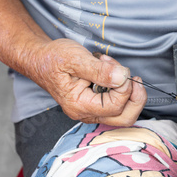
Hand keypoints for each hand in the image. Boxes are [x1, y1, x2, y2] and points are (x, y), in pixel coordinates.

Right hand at [28, 38, 146, 125]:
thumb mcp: (75, 58)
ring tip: (116, 69)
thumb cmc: (53, 58)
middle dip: (135, 97)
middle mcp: (86, 114)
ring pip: (124, 113)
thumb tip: (122, 78)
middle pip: (124, 118)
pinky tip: (112, 73)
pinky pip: (118, 104)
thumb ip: (99, 71)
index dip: (124, 88)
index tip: (119, 70)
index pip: (115, 106)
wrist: (40, 59)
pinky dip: (122, 90)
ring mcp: (92, 111)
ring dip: (129, 92)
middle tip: (133, 77)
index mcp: (79, 106)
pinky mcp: (97, 105)